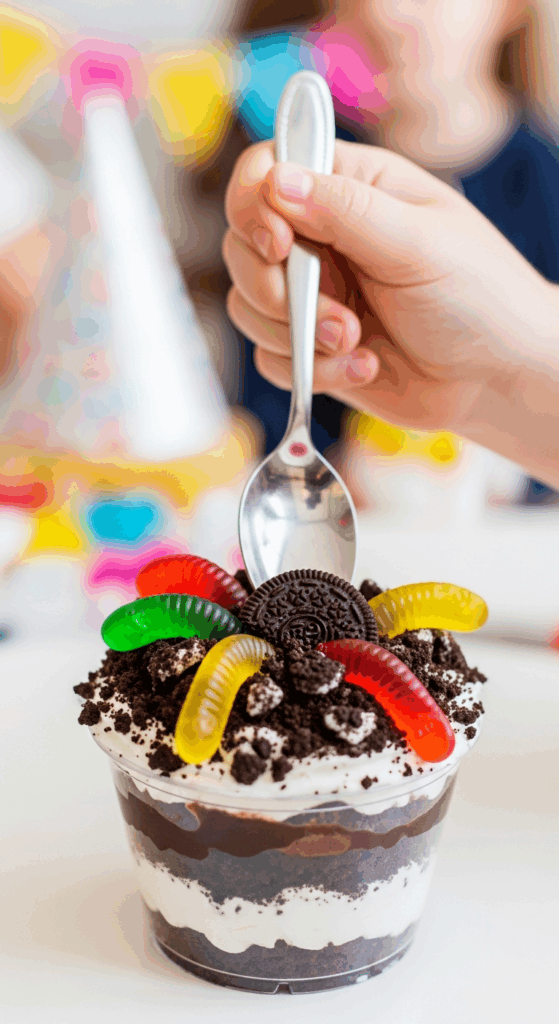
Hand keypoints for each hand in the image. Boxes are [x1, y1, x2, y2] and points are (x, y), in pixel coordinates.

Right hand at [223, 140, 557, 442]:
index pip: (266, 170)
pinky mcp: (310, 347)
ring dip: (298, 334)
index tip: (278, 244)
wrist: (495, 378)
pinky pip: (271, 357)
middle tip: (331, 314)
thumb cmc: (478, 295)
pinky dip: (311, 370)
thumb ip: (346, 211)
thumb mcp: (419, 242)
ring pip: (248, 306)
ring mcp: (313, 294)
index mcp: (350, 188)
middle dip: (274, 289)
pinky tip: (364, 367)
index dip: (253, 204)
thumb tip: (276, 180)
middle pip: (242, 245)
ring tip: (356, 341)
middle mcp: (321, 236)